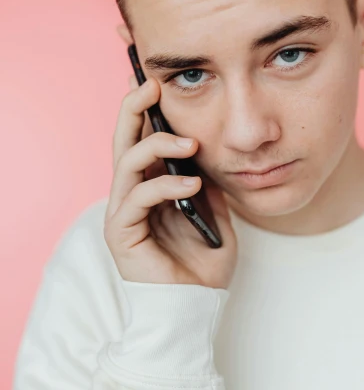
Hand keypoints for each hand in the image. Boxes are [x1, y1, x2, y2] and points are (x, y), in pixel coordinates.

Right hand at [103, 75, 236, 287]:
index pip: (142, 139)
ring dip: (157, 144)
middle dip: (134, 108)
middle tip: (151, 85)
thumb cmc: (203, 266)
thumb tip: (213, 155)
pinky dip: (165, 186)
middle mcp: (133, 194)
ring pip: (127, 161)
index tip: (157, 81)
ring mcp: (124, 212)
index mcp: (151, 187)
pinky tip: (192, 185)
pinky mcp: (122, 232)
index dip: (145, 110)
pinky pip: (138, 197)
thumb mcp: (215, 215)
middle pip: (124, 140)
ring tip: (190, 144)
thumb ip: (209, 185)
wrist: (195, 308)